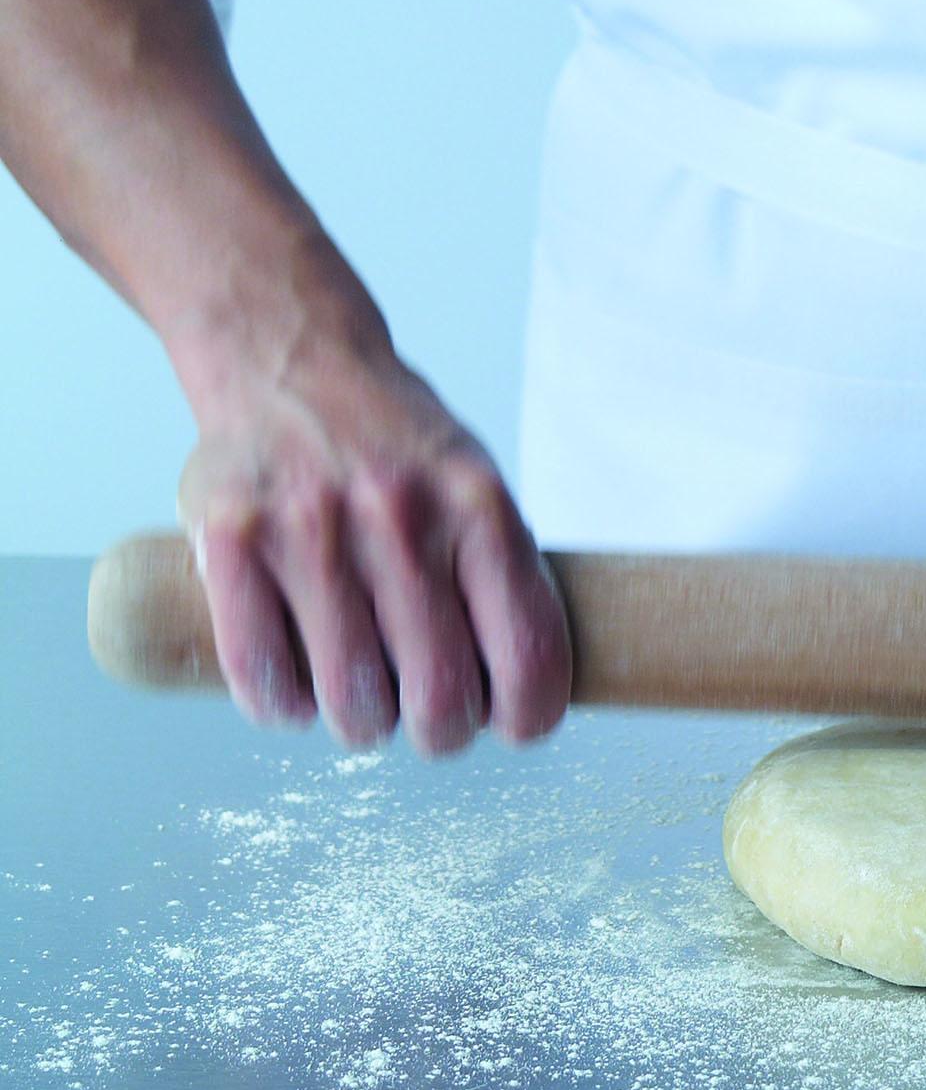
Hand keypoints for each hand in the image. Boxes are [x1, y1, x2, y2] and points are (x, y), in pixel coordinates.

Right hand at [174, 326, 569, 755]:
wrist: (292, 358)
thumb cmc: (397, 446)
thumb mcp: (476, 485)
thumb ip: (501, 575)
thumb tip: (526, 689)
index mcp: (480, 506)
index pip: (527, 651)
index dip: (529, 715)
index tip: (515, 725)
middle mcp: (402, 517)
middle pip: (440, 698)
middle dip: (441, 731)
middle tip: (430, 719)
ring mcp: (312, 530)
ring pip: (352, 702)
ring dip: (362, 723)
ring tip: (363, 698)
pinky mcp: (233, 540)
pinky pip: (263, 678)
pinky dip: (285, 707)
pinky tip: (298, 690)